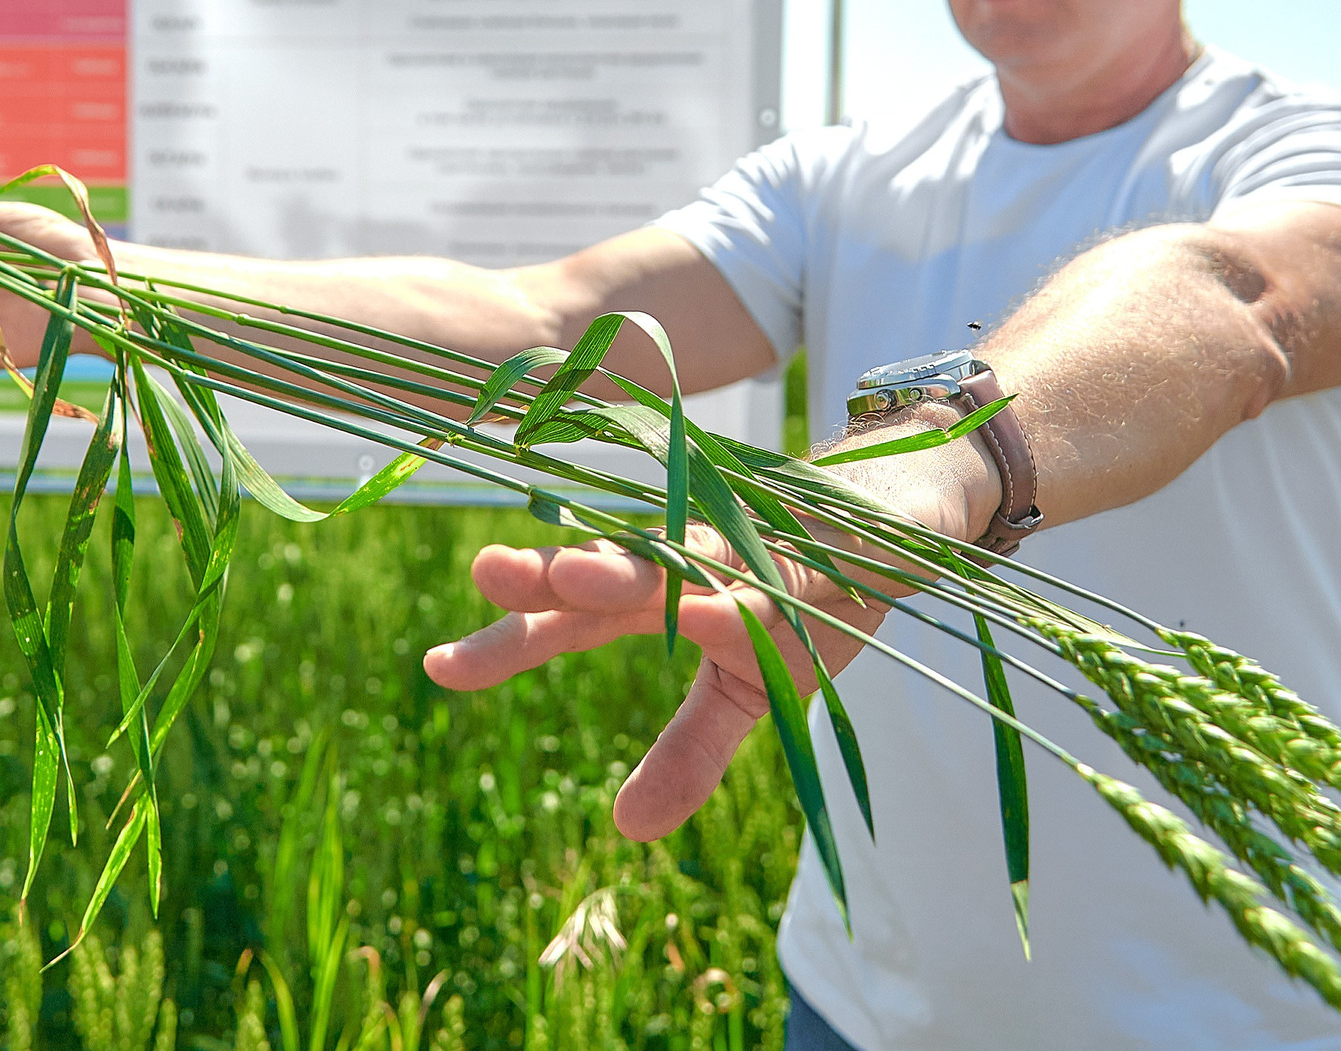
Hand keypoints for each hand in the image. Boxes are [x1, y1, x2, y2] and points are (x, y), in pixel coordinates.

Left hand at [421, 426, 994, 840]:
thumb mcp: (750, 692)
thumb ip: (688, 754)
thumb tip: (625, 831)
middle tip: (485, 572)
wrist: (907, 510)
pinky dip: (746, 592)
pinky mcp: (815, 544)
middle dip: (550, 575)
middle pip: (609, 569)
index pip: (570, 617)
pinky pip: (775, 574)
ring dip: (631, 564)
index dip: (505, 638)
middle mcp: (691, 559)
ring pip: (680, 553)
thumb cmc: (812, 595)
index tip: (434, 666)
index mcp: (661, 595)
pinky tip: (713, 608)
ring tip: (575, 577)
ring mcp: (752, 545)